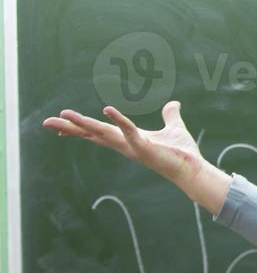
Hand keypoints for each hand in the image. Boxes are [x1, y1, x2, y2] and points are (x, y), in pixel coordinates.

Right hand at [44, 101, 205, 185]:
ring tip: (64, 115)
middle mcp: (125, 145)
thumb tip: (174, 103)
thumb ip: (170, 116)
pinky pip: (129, 132)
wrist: (194, 168)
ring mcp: (133, 147)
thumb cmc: (182, 152)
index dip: (79, 128)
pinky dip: (119, 121)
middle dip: (70, 127)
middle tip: (46, 121)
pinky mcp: (144, 148)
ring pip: (102, 133)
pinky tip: (107, 109)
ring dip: (83, 123)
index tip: (60, 123)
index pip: (98, 133)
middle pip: (92, 134)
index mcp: (127, 139)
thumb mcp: (174, 128)